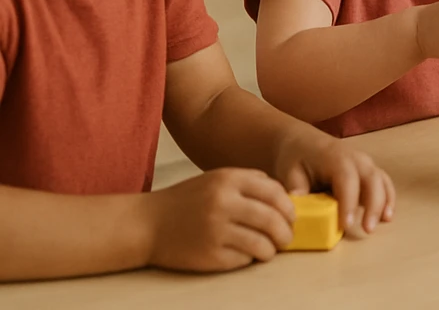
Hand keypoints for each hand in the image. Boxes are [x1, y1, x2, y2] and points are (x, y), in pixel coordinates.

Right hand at [144, 168, 295, 271]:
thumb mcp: (217, 179)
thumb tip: (285, 198)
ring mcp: (215, 230)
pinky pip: (243, 259)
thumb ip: (249, 182)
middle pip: (272, 219)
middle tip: (287, 238)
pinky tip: (247, 255)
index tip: (291, 217)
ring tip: (270, 250)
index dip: (289, 207)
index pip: (275, 192)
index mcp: (229, 180)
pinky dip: (250, 258)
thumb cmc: (187, 200)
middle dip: (286, 232)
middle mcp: (224, 203)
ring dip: (272, 249)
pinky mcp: (209, 255)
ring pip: (262, 243)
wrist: (147, 223)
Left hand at [273, 130, 394, 237]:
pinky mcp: (369, 171)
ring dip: (384, 202)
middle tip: (368, 229)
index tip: (346, 225)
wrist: (303, 141)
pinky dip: (388, 198)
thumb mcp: (290, 172)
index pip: (347, 180)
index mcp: (336, 158)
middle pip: (371, 179)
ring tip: (384, 222)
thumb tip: (299, 212)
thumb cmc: (296, 158)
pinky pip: (384, 182)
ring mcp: (365, 163)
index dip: (348, 202)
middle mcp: (356, 158)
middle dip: (373, 204)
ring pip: (381, 180)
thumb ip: (297, 190)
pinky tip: (387, 216)